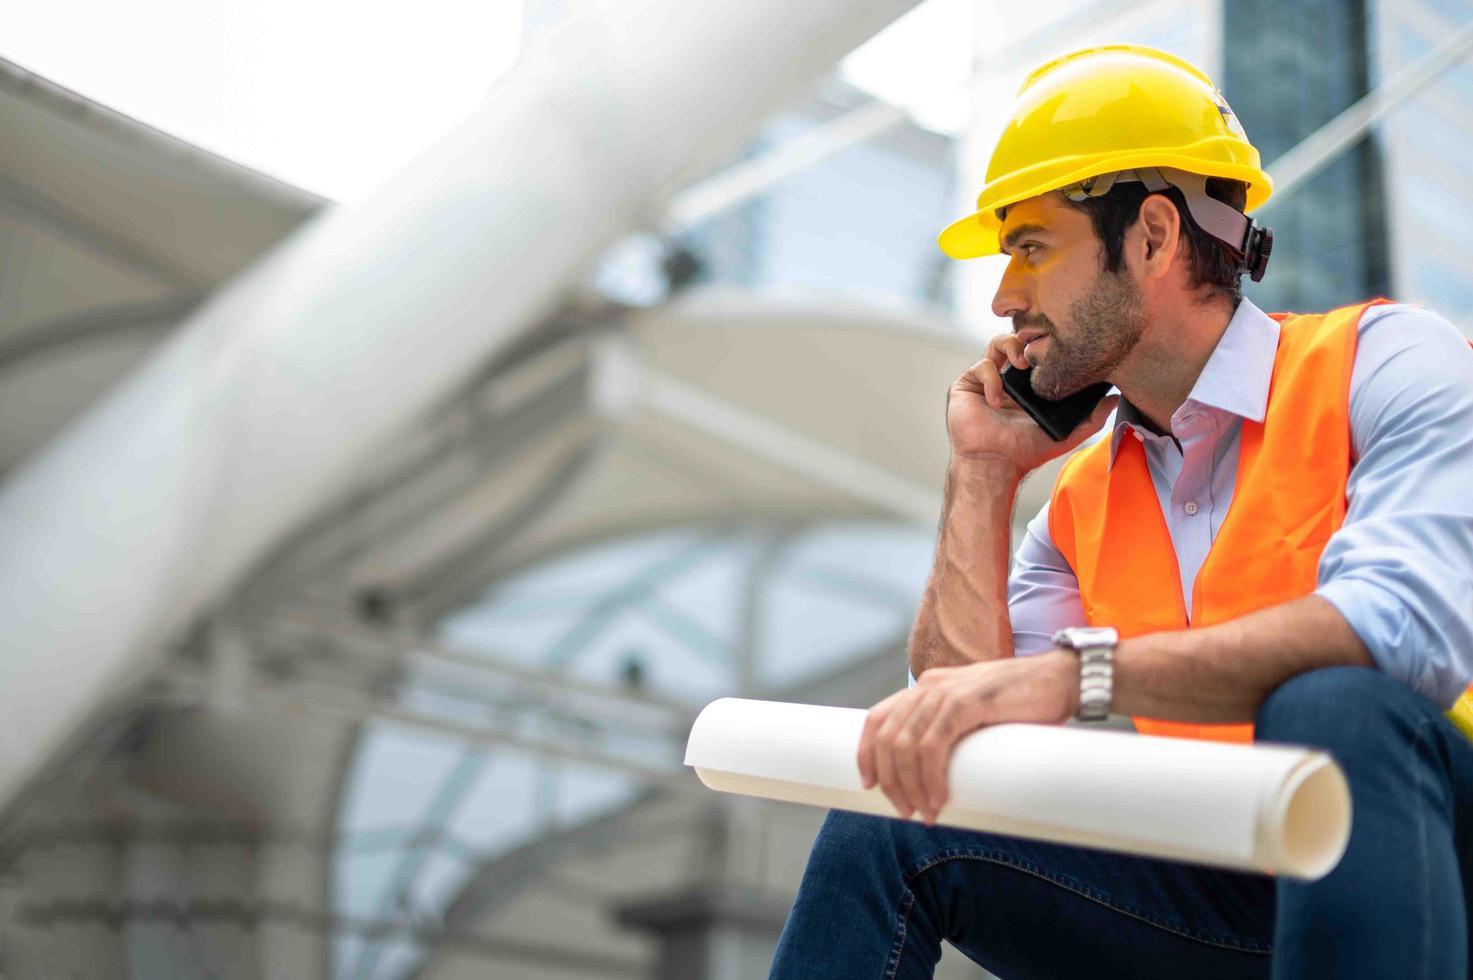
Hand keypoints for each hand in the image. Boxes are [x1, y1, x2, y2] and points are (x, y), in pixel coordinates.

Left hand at [856, 651, 1078, 824]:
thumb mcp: (975, 715)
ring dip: (910, 786)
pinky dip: (931, 777)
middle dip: (890, 781)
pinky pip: (934, 744)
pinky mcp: (968, 702)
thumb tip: (936, 775)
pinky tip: (939, 798)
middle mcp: (929, 686)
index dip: (866, 754)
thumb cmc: (1023, 706)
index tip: (870, 786)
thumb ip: (953, 732)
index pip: (877, 719)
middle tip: (907, 812)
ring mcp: (947, 692)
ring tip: (926, 813)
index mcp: (926, 687)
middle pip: (887, 738)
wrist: (1062, 680)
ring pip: (906, 745)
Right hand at [945, 334, 1117, 475]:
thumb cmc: (1025, 452)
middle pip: (1017, 341)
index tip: (1056, 350)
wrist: (995, 464)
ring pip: (996, 345)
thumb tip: (1115, 397)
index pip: (1036, 354)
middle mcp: (1007, 379)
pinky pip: (981, 366)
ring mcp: (987, 381)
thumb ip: (1092, 417)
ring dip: (1010, 348)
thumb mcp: (1067, 433)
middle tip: (1038, 353)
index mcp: (1027, 387)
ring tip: (1020, 365)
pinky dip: (992, 379)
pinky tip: (997, 400)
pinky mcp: (967, 385)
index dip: (1044, 347)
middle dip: (1027, 340)